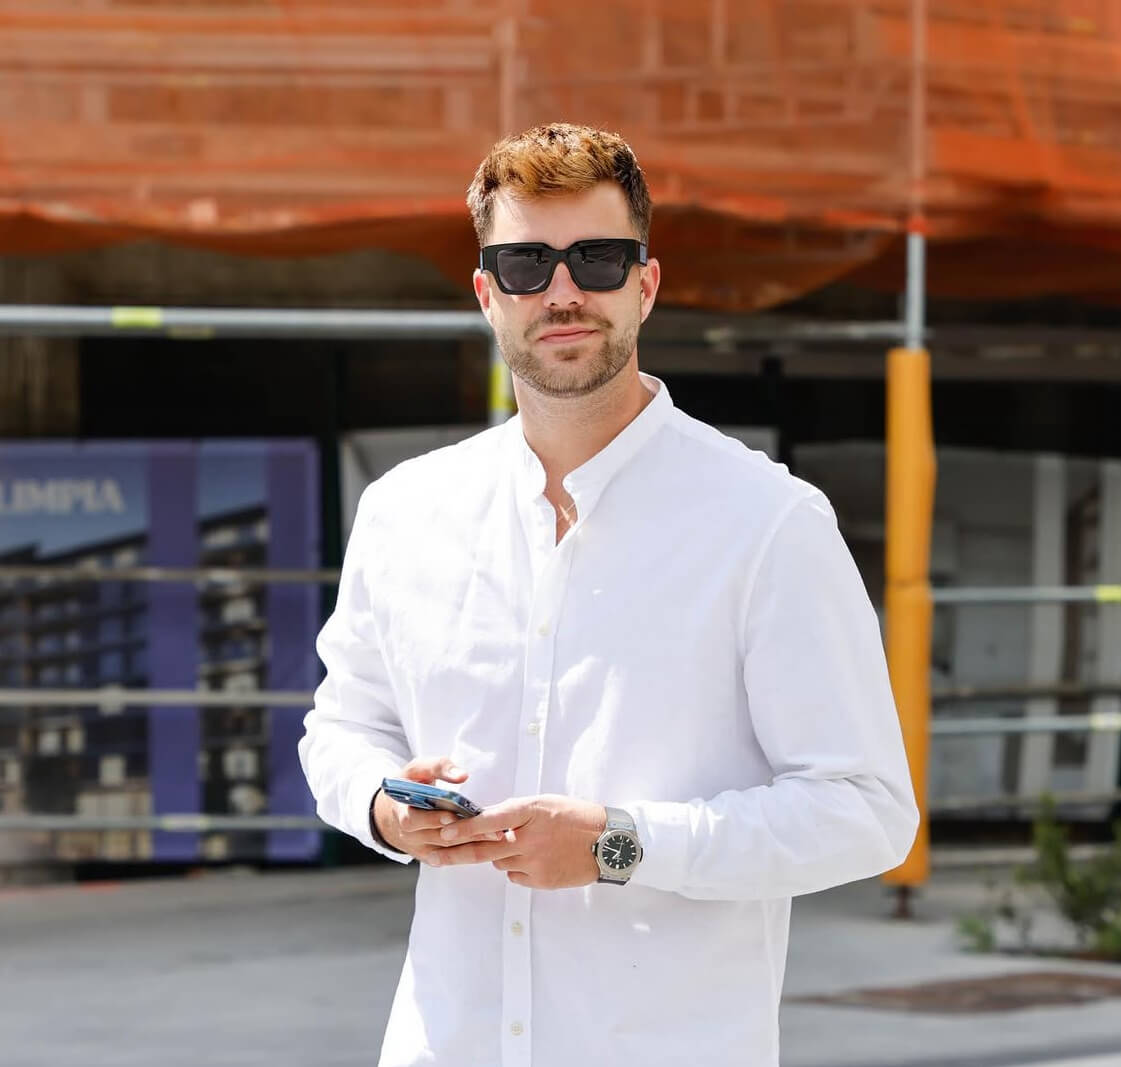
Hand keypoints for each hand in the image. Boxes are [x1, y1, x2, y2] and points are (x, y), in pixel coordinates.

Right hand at [372, 756, 505, 862]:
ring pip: (447, 850)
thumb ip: (438, 767)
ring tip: (495, 836)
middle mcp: (408, 835)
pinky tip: (487, 846)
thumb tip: (462, 775)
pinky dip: (468, 852)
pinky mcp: (429, 856)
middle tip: (489, 829)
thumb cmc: (410, 785)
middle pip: (437, 837)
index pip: (413, 820)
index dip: (432, 819)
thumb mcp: (417, 769)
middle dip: (463, 833)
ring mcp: (419, 848)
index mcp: (401, 811)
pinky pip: (449, 857)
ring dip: (471, 844)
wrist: (394, 811)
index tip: (452, 815)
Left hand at [432, 794, 606, 889]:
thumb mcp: (545, 804)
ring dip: (500, 855)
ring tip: (524, 844)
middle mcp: (528, 839)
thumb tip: (487, 821)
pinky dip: (517, 867)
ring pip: (500, 862)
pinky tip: (537, 858)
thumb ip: (515, 812)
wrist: (609, 842)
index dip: (463, 828)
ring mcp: (535, 863)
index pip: (488, 821)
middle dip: (455, 854)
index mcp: (529, 813)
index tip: (443, 832)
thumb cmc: (576, 816)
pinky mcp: (541, 881)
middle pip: (484, 850)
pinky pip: (516, 875)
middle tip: (435, 857)